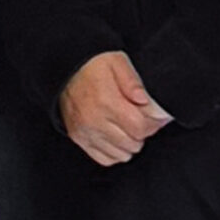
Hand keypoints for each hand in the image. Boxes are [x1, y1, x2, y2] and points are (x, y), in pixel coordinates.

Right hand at [59, 48, 169, 166]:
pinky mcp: (79, 139)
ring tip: (126, 126)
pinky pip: (106, 159)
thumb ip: (133, 81)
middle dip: (142, 132)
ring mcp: (85, 132)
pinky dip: (115, 151)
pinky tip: (115, 136)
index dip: (154, 124)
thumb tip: (145, 101)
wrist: (63, 69)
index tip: (156, 118)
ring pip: (121, 155)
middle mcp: (94, 120)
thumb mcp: (116, 61)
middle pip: (133, 144)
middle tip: (140, 119)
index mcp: (105, 101)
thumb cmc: (91, 65)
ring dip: (129, 143)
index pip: (140, 128)